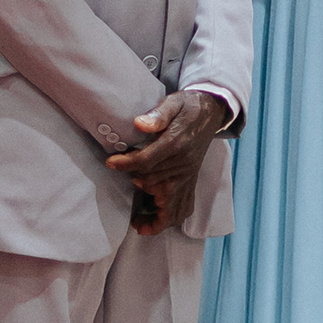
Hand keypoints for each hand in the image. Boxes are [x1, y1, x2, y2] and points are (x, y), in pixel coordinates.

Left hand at [105, 90, 227, 234]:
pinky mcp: (191, 181)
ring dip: (153, 216)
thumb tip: (139, 123)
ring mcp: (188, 175)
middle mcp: (183, 164)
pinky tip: (154, 220)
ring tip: (137, 220)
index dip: (126, 164)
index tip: (111, 163)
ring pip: (171, 205)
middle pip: (153, 183)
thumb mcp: (173, 102)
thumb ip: (158, 114)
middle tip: (119, 176)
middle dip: (134, 182)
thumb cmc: (188, 107)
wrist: (211, 112)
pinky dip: (169, 219)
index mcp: (176, 143)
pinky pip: (183, 208)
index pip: (147, 161)